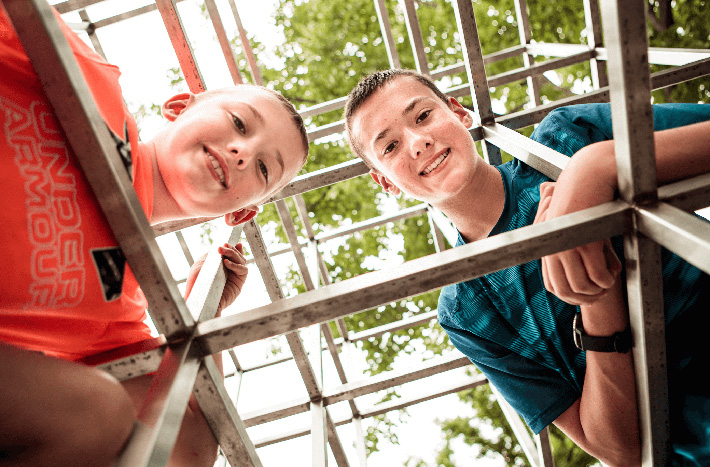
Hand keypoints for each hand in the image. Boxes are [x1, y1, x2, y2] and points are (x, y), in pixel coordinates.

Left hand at [185, 243, 248, 311]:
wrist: (198, 301)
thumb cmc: (196, 284)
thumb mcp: (201, 265)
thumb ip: (211, 255)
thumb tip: (221, 246)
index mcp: (221, 265)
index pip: (231, 253)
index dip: (231, 246)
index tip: (226, 241)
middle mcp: (230, 270)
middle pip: (237, 255)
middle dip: (230, 249)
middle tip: (221, 246)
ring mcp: (236, 277)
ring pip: (242, 260)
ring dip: (233, 254)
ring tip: (222, 251)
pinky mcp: (239, 284)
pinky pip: (243, 270)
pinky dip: (236, 265)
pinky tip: (226, 263)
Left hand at [534, 182, 621, 304]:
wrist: (589, 174)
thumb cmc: (581, 198)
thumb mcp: (568, 223)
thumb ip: (567, 245)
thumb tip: (572, 270)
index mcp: (546, 244)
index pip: (551, 286)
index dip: (569, 297)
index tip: (586, 297)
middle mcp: (552, 248)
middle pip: (565, 290)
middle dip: (585, 299)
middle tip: (602, 295)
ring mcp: (568, 246)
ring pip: (581, 285)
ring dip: (598, 290)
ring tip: (609, 284)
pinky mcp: (586, 242)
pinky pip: (597, 274)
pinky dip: (606, 280)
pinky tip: (613, 274)